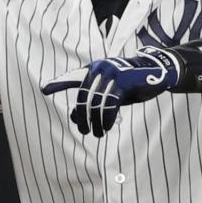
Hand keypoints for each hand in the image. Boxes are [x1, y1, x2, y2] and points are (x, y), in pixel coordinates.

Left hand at [41, 47, 179, 136]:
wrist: (157, 72)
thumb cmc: (129, 84)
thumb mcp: (108, 92)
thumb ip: (92, 101)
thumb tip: (74, 118)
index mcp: (93, 69)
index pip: (72, 78)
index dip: (58, 83)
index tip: (44, 89)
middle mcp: (99, 69)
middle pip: (83, 97)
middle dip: (82, 117)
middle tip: (84, 131)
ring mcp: (111, 73)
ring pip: (96, 103)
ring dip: (95, 122)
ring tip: (97, 133)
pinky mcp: (123, 81)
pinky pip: (109, 104)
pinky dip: (106, 118)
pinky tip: (106, 127)